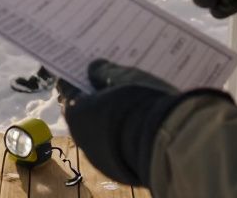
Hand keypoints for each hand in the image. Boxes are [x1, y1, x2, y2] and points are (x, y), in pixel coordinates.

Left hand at [61, 60, 189, 186]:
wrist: (168, 146)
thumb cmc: (141, 106)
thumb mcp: (124, 78)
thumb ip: (105, 72)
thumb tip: (93, 68)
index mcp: (77, 111)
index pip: (68, 87)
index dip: (76, 75)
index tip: (85, 65)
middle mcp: (82, 136)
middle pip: (85, 110)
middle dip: (96, 97)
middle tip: (112, 82)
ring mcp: (99, 156)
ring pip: (101, 131)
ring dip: (111, 119)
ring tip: (131, 103)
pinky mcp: (118, 170)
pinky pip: (116, 147)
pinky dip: (123, 136)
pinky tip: (139, 124)